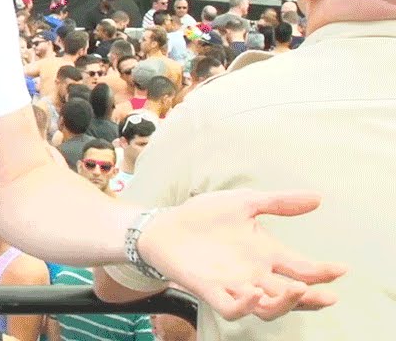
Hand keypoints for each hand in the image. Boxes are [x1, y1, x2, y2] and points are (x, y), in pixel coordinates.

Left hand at [137, 190, 346, 321]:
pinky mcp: (210, 290)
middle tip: (328, 295)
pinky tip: (253, 295)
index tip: (342, 268)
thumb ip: (279, 203)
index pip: (302, 268)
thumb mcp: (244, 203)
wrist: (163, 225)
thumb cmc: (203, 215)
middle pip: (290, 295)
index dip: (323, 272)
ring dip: (283, 303)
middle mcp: (255, 274)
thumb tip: (318, 197)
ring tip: (296, 290)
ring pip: (267, 308)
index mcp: (266, 254)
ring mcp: (233, 284)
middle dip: (311, 298)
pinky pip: (231, 308)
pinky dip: (244, 306)